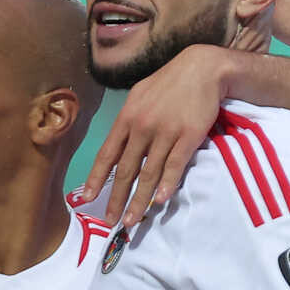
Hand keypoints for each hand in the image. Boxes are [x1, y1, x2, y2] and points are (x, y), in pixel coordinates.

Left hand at [79, 43, 232, 226]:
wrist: (203, 68)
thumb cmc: (170, 82)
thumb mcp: (140, 95)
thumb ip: (129, 119)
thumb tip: (119, 143)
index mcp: (127, 117)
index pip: (107, 154)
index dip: (96, 178)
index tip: (87, 198)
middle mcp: (142, 127)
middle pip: (126, 170)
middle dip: (116, 199)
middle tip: (110, 221)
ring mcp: (165, 132)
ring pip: (149, 173)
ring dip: (139, 200)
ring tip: (132, 221)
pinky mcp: (188, 135)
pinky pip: (175, 165)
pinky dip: (167, 185)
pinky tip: (160, 201)